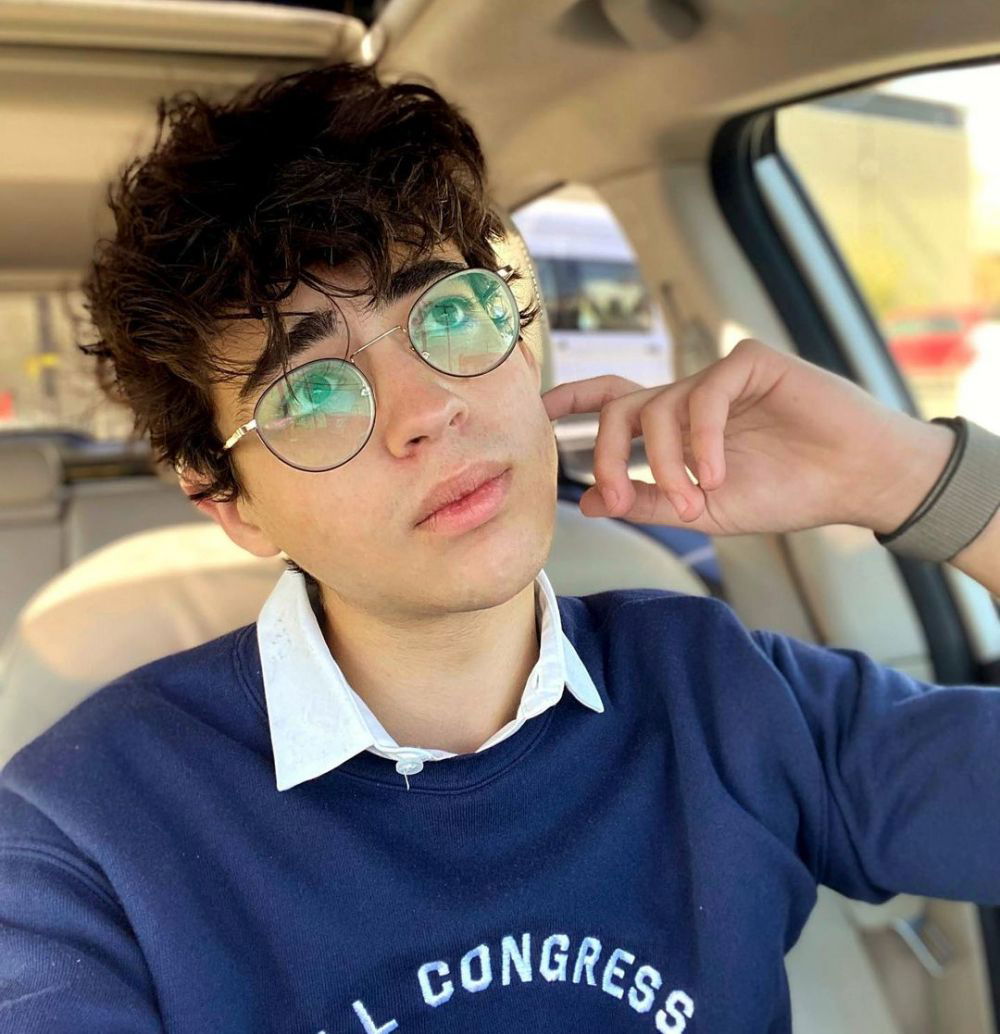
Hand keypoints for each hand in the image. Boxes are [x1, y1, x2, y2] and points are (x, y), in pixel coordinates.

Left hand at [541, 338, 951, 535]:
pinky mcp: (750, 362)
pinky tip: (717, 475)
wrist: (855, 481)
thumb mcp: (703, 509)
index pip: (612, 402)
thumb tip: (588, 504)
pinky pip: (703, 395)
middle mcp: (688, 396)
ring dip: (667, 463)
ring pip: (658, 407)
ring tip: (693, 503)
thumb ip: (647, 502)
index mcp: (675, 425)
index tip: (538, 413)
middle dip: (608, 455)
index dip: (572, 401)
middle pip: (620, 408)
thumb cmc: (785, 491)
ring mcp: (717, 376)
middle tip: (618, 497)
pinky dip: (701, 440)